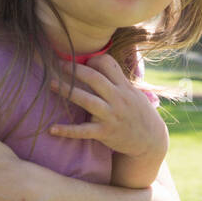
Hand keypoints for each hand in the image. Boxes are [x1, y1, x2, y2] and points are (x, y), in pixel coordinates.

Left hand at [46, 54, 167, 159]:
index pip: (108, 64)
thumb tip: (98, 62)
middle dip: (75, 70)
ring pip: (87, 100)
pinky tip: (52, 129)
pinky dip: (67, 130)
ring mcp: (111, 116)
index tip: (82, 61)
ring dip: (67, 91)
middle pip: (94, 78)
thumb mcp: (133, 93)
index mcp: (124, 86)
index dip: (93, 60)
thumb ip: (117, 80)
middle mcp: (118, 98)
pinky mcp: (105, 133)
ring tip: (51, 84)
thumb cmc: (137, 112)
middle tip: (58, 64)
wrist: (150, 140)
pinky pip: (83, 131)